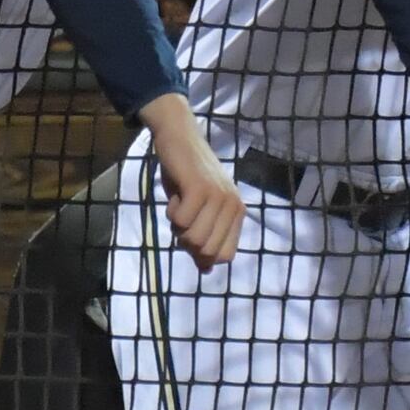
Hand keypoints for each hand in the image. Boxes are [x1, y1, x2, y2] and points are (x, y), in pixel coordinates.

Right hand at [141, 99, 242, 270]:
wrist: (179, 138)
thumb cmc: (187, 177)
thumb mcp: (199, 211)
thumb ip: (205, 238)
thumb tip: (206, 271)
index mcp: (238, 213)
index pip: (224, 256)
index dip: (202, 251)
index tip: (192, 230)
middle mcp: (234, 206)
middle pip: (206, 250)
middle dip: (186, 239)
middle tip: (183, 214)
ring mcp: (219, 197)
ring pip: (194, 239)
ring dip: (178, 226)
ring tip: (181, 203)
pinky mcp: (200, 189)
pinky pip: (181, 221)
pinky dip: (172, 212)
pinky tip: (176, 194)